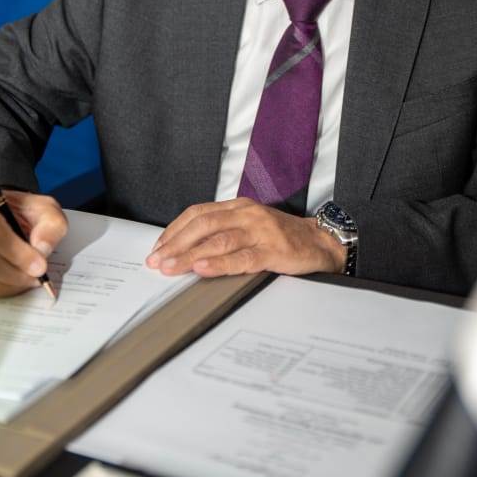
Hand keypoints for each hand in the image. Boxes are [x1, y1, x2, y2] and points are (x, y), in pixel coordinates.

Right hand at [0, 188, 67, 297]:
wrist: (7, 218)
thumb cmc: (23, 213)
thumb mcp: (45, 210)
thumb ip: (50, 225)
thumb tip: (41, 248)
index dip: (15, 251)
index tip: (39, 265)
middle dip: (11, 271)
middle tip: (36, 277)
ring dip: (4, 283)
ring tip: (27, 281)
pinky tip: (13, 285)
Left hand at [145, 198, 344, 276]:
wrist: (320, 242)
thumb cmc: (281, 237)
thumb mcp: (250, 225)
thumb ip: (224, 230)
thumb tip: (188, 247)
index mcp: (239, 207)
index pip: (198, 213)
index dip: (175, 230)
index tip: (158, 247)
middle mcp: (247, 215)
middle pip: (203, 225)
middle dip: (176, 244)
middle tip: (156, 260)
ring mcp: (260, 232)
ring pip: (218, 241)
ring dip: (190, 255)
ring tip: (171, 267)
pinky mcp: (272, 251)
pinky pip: (241, 258)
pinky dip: (219, 263)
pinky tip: (202, 268)